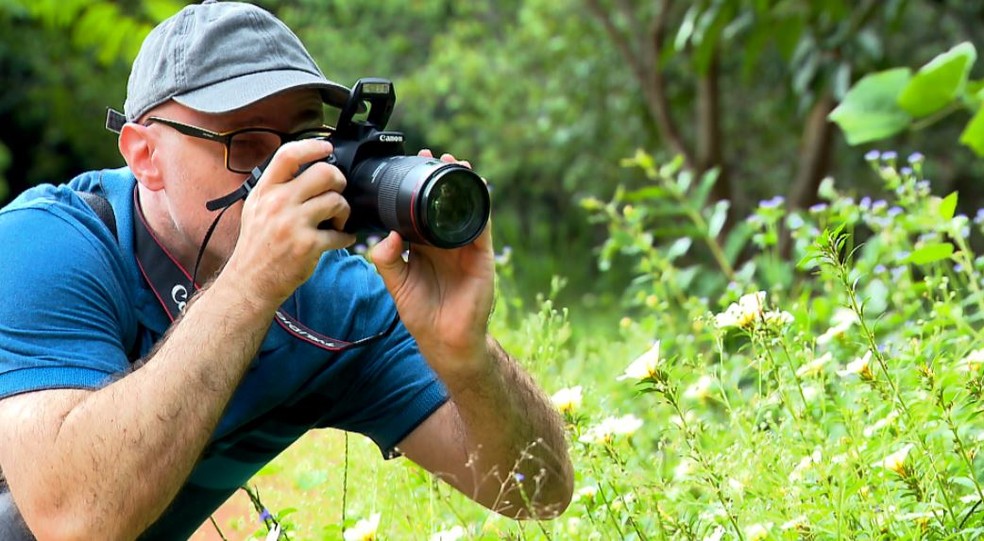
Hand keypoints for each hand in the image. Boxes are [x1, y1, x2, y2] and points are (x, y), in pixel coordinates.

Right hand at [225, 139, 354, 306]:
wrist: (250, 281)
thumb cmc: (256, 245)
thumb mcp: (255, 207)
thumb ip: (275, 186)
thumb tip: (304, 166)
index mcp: (265, 190)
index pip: (288, 155)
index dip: (312, 146)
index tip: (326, 148)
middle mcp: (278, 203)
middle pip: (323, 173)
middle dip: (339, 180)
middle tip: (339, 190)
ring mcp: (293, 224)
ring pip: (336, 201)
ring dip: (344, 211)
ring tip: (338, 220)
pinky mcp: (308, 245)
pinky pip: (340, 234)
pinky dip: (346, 237)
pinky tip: (341, 239)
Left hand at [370, 150, 494, 374]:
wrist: (446, 339)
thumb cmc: (421, 313)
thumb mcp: (396, 283)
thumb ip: (387, 260)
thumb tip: (386, 235)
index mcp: (422, 246)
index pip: (417, 210)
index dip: (414, 188)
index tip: (408, 166)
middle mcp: (443, 242)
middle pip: (441, 201)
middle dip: (437, 177)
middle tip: (430, 156)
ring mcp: (463, 246)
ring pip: (463, 207)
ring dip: (460, 184)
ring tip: (455, 163)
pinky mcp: (480, 253)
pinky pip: (481, 223)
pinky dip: (479, 204)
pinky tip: (474, 187)